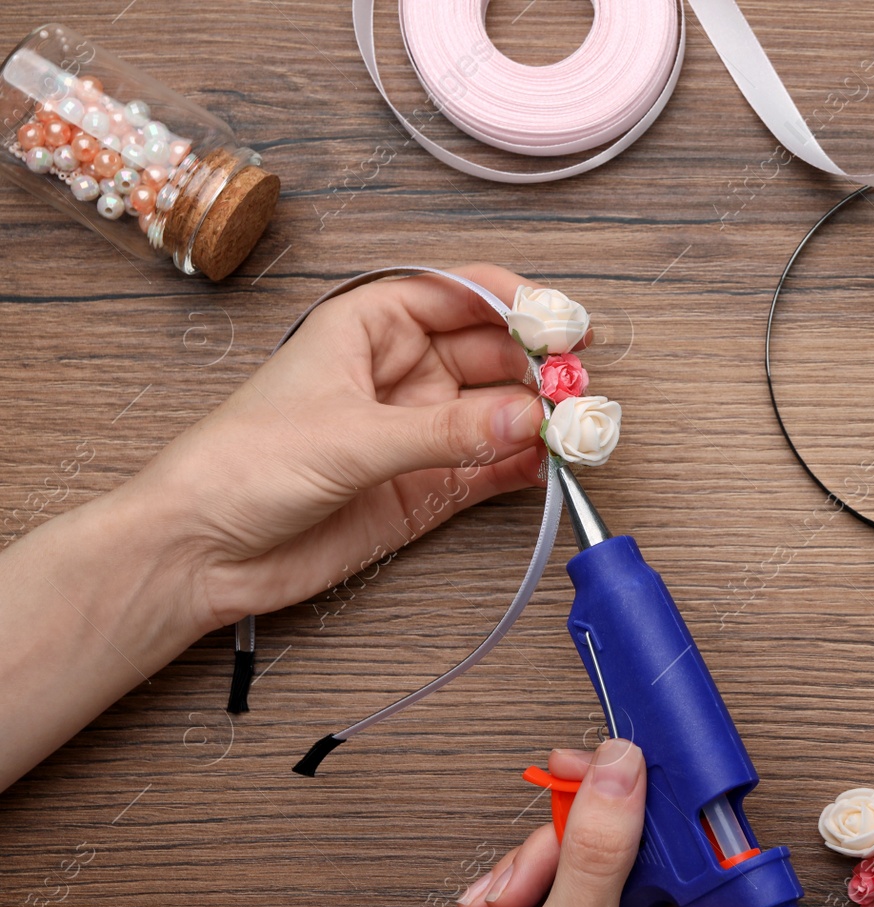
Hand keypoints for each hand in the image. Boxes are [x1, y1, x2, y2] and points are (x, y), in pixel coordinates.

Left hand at [130, 263, 547, 630]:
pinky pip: (493, 468)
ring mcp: (418, 431)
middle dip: (540, 367)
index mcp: (370, 328)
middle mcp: (401, 373)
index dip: (515, 302)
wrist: (201, 551)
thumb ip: (446, 433)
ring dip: (541, 419)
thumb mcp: (349, 437)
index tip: (561, 321)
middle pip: (493, 353)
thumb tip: (528, 421)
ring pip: (501, 412)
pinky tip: (551, 467)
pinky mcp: (426, 486)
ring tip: (578, 430)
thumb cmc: (241, 467)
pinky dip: (526, 468)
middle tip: (578, 389)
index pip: (459, 295)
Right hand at [458, 740, 774, 906]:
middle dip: (565, 850)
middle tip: (522, 872)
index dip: (638, 792)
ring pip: (607, 861)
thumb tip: (622, 765)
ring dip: (542, 875)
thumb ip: (599, 850)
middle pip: (642, 841)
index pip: (696, 829)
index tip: (591, 763)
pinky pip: (593, 891)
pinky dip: (543, 897)